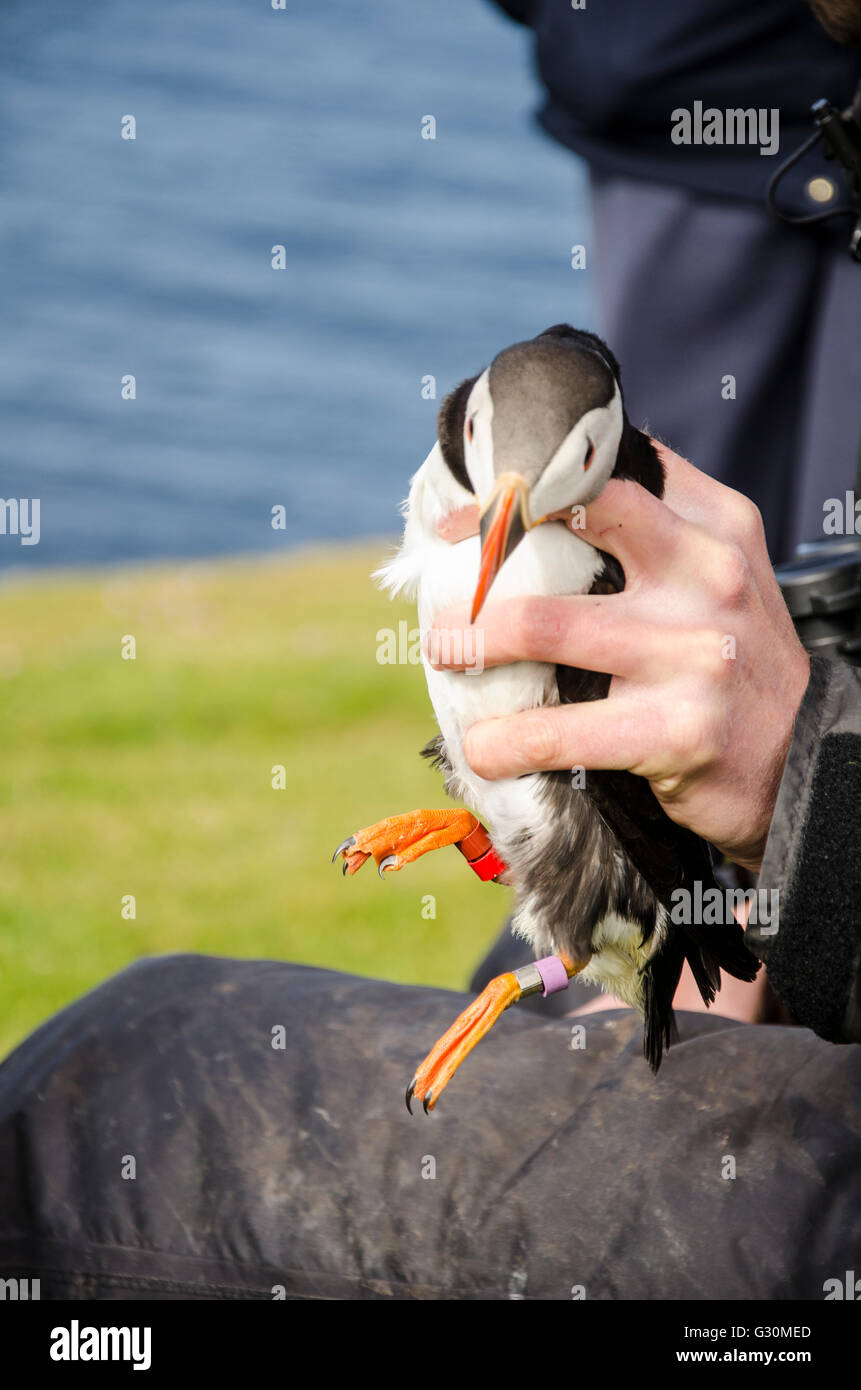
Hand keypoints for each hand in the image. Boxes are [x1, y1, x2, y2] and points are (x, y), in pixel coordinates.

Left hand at [430, 445, 810, 871]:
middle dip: (485, 555)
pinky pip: (557, 731)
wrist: (803, 761)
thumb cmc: (733, 662)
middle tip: (445, 591)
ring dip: (471, 643)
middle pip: (569, 524)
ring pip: (543, 625)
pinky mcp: (676, 729)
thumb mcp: (714, 576)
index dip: (520, 488)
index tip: (470, 518)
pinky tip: (483, 746)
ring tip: (446, 652)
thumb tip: (534, 511)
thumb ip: (650, 533)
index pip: (604, 474)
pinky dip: (502, 742)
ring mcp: (695, 652)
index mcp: (715, 525)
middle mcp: (710, 575)